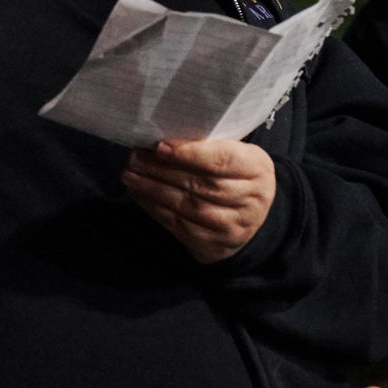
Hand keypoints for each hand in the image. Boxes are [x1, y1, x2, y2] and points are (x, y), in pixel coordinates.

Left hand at [122, 138, 275, 264]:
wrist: (253, 219)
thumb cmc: (235, 176)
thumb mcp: (235, 155)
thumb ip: (208, 147)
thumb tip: (162, 141)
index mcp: (258, 168)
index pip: (221, 160)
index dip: (189, 153)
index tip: (159, 147)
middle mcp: (252, 199)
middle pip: (201, 184)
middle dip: (162, 171)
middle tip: (134, 160)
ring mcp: (235, 226)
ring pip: (188, 206)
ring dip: (153, 190)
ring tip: (130, 176)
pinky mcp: (216, 245)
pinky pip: (180, 226)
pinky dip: (155, 209)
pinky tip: (139, 195)